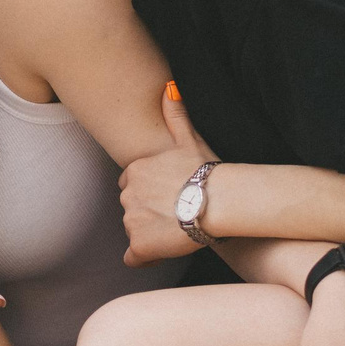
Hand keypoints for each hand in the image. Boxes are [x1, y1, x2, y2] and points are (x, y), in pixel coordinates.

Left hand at [118, 82, 219, 266]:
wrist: (218, 202)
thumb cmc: (207, 171)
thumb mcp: (189, 139)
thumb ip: (176, 114)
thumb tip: (169, 87)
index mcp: (134, 171)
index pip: (132, 185)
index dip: (150, 194)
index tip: (170, 198)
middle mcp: (127, 195)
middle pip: (132, 209)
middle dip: (149, 214)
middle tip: (176, 216)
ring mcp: (131, 221)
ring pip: (135, 231)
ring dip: (150, 234)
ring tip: (177, 232)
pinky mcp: (139, 245)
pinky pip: (133, 257)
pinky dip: (144, 257)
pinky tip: (162, 252)